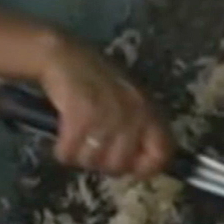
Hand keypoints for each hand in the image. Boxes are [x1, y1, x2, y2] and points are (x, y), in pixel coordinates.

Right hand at [35, 36, 173, 176]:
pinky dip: (62, 150)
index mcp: (149, 110)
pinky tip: (62, 138)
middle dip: (101, 163)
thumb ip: (138, 128)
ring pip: (92, 162)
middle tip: (91, 148)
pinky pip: (70, 153)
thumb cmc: (95, 79)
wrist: (63, 55)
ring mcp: (107, 115)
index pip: (161, 154)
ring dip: (79, 156)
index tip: (127, 167)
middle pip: (119, 165)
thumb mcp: (128, 100)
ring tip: (75, 139)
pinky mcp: (80, 116)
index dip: (144, 168)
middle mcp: (133, 114)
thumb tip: (139, 166)